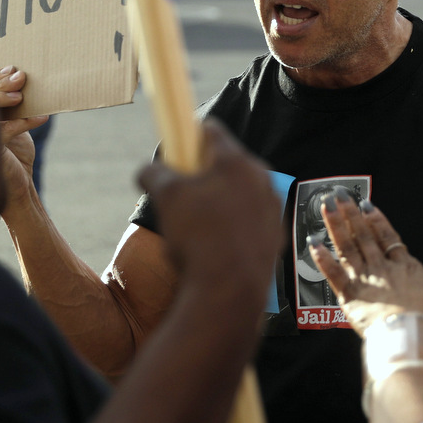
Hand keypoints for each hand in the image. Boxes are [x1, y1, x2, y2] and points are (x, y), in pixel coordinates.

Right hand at [0, 65, 48, 210]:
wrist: (19, 186)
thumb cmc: (18, 156)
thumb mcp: (18, 126)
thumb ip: (16, 107)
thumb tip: (23, 78)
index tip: (12, 68)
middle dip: (2, 84)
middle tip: (20, 76)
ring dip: (5, 99)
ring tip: (22, 94)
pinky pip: (5, 131)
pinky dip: (24, 122)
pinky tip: (42, 117)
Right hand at [138, 121, 280, 313]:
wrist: (230, 292)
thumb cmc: (198, 237)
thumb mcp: (165, 196)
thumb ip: (154, 173)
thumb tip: (147, 171)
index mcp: (237, 162)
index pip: (210, 130)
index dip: (187, 136)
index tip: (174, 153)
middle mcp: (262, 179)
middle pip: (226, 164)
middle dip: (201, 175)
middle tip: (181, 196)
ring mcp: (272, 209)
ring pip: (238, 194)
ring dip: (217, 202)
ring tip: (196, 228)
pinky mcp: (275, 236)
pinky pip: (249, 221)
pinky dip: (232, 227)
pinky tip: (215, 246)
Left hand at [310, 194, 422, 334]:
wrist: (413, 337)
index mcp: (404, 265)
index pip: (387, 236)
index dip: (376, 220)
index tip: (366, 204)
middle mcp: (382, 268)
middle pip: (363, 236)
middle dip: (349, 214)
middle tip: (336, 194)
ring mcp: (364, 280)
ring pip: (347, 248)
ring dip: (335, 227)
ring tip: (325, 208)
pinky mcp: (350, 297)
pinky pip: (333, 274)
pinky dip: (323, 259)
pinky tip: (312, 244)